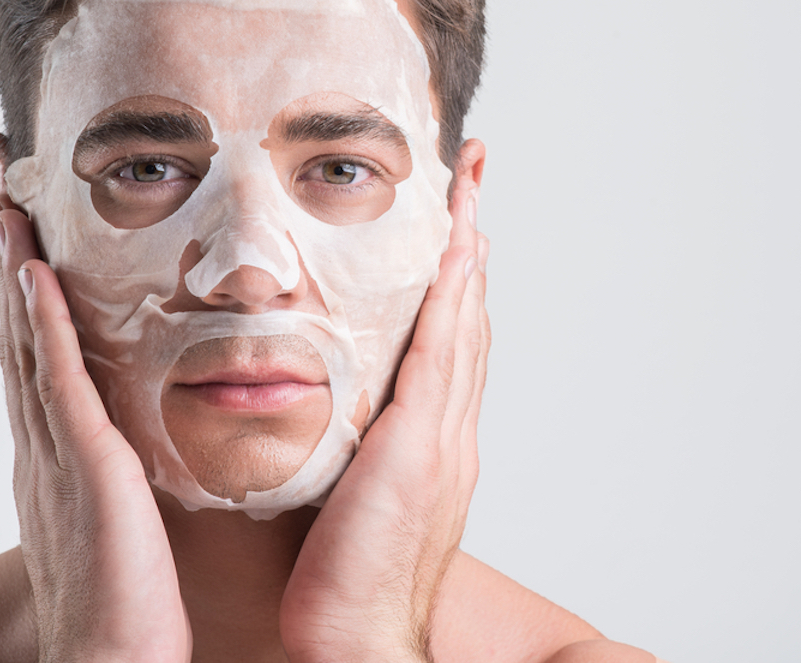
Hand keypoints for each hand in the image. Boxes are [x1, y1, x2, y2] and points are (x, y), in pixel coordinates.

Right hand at [0, 195, 190, 662]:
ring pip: (26, 338)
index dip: (24, 282)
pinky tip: (37, 273)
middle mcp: (41, 440)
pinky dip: (42, 325)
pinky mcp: (84, 469)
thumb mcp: (123, 510)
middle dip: (5, 250)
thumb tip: (140, 429)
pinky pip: (57, 382)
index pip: (34, 346)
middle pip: (16, 325)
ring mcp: (55, 451)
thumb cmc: (129, 597)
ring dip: (15, 264)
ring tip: (6, 195)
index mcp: (56, 448)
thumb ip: (122, 464)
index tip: (21, 220)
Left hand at [278, 143, 490, 662]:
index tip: (455, 228)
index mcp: (432, 444)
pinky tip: (454, 250)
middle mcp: (450, 433)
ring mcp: (443, 440)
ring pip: (463, 326)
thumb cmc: (341, 580)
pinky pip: (440, 358)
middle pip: (469, 320)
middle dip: (471, 246)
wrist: (355, 640)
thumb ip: (351, 449)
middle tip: (472, 182)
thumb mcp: (348, 496)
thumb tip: (328, 415)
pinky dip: (452, 301)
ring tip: (467, 190)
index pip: (449, 344)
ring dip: (467, 253)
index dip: (457, 284)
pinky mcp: (419, 451)